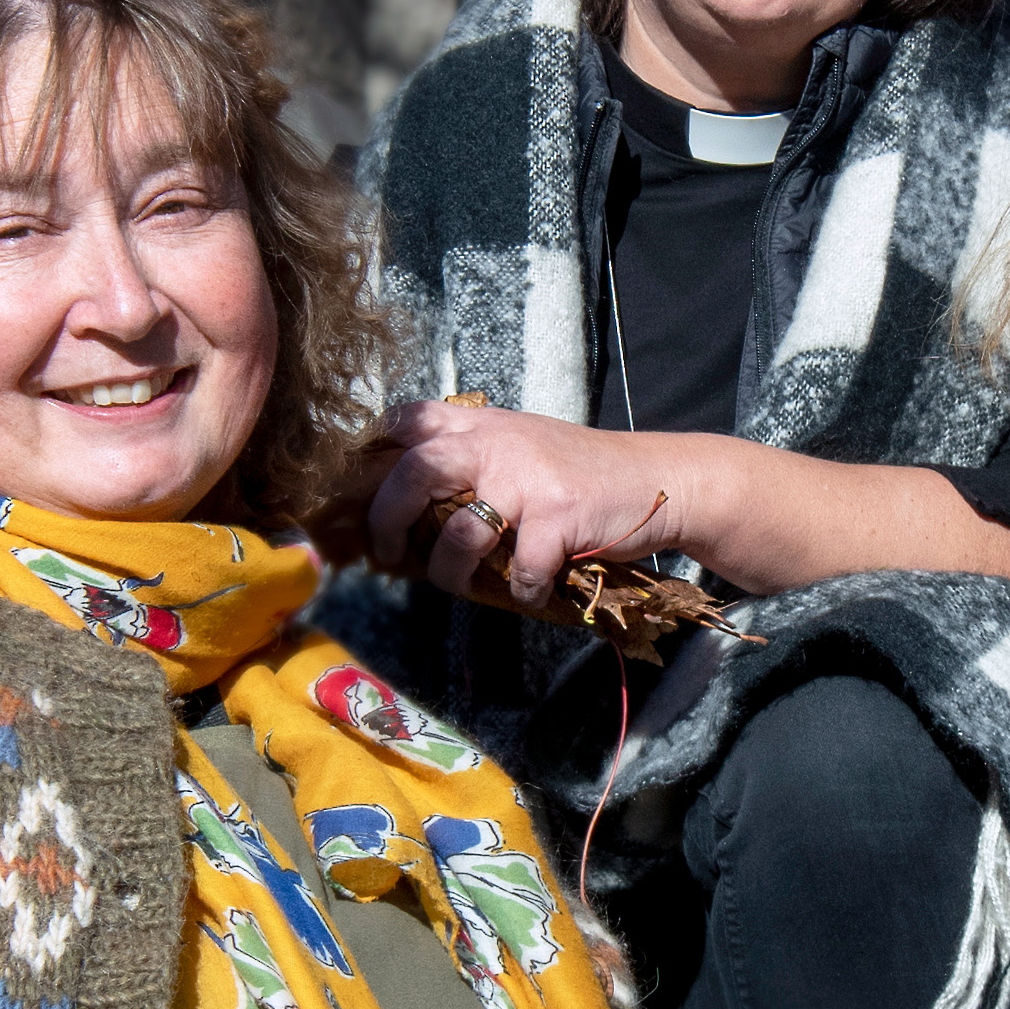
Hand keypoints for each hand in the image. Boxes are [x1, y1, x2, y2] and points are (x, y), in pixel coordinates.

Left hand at [365, 399, 688, 607]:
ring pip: (458, 533)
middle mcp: (497, 443)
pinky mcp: (557, 517)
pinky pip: (517, 570)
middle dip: (387, 520)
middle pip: (414, 471)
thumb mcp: (519, 443)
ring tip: (458, 582)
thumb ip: (469, 457)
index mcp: (482, 425)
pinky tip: (529, 587)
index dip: (367, 453)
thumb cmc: (578, 471)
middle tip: (387, 553)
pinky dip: (519, 590)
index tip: (352, 490)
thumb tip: (400, 502)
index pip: (405, 419)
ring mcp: (527, 479)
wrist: (656, 479)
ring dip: (449, 572)